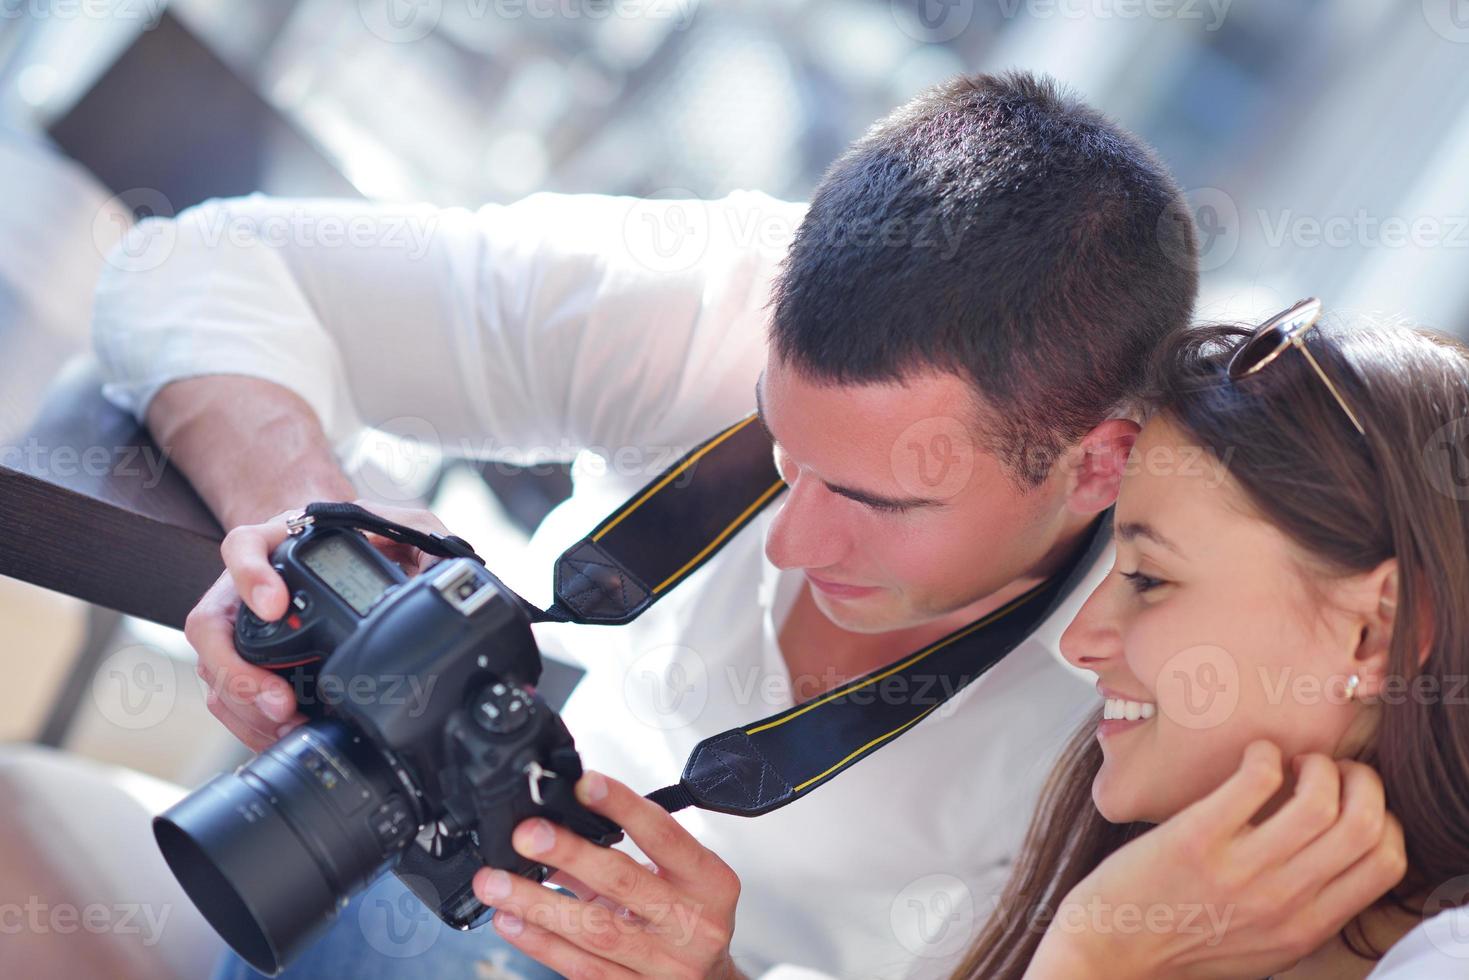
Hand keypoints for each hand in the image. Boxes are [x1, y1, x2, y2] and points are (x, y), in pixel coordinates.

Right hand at [186, 500, 451, 749]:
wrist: (338, 565)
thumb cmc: (357, 546)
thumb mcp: (388, 528)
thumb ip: (412, 534)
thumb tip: (441, 569)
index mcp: (274, 545)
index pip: (243, 548)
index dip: (250, 575)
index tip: (276, 605)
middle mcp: (243, 587)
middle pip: (212, 627)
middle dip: (240, 672)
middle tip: (281, 700)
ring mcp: (237, 627)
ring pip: (214, 669)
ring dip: (245, 704)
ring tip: (285, 722)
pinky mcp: (242, 664)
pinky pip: (228, 698)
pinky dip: (249, 721)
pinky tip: (281, 732)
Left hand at [472, 772, 744, 979]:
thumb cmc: (688, 917)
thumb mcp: (672, 878)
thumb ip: (622, 851)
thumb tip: (558, 820)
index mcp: (710, 882)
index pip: (664, 835)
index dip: (623, 807)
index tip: (583, 785)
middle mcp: (693, 924)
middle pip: (624, 882)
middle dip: (570, 853)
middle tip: (528, 834)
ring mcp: (665, 966)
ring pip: (594, 930)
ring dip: (538, 903)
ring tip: (497, 881)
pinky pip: (580, 967)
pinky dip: (540, 942)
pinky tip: (511, 920)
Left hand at [1026, 740, 1406, 978]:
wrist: (1111, 950)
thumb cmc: (1185, 940)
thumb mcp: (1264, 944)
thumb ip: (1307, 910)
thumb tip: (1338, 858)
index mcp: (1306, 927)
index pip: (1387, 864)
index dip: (1384, 819)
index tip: (1353, 802)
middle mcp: (1282, 901)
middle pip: (1364, 825)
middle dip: (1361, 781)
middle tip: (1331, 769)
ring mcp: (1239, 869)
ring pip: (1319, 799)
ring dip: (1316, 763)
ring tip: (1290, 762)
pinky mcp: (1195, 837)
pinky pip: (1255, 778)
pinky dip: (1265, 754)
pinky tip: (1252, 756)